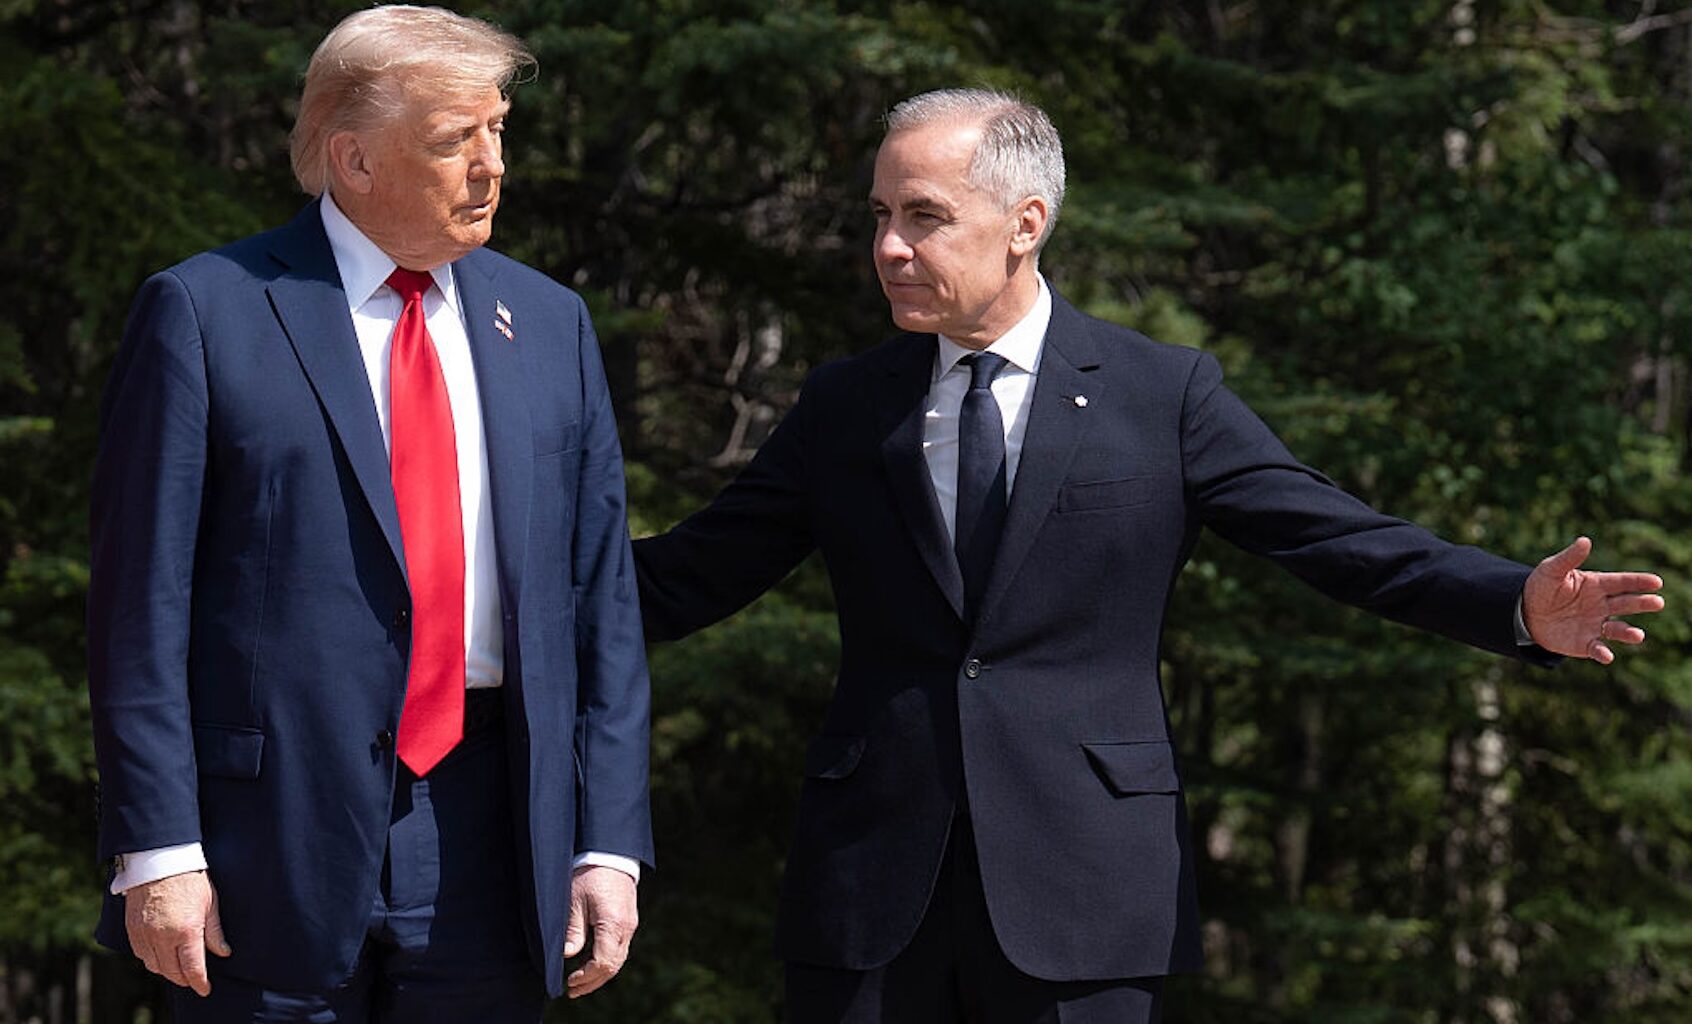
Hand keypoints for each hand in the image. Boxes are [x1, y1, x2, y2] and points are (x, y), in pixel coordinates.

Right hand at [124, 870, 230, 995]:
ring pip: (154, 966)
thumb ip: (214, 931)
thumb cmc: (189, 878)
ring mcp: (144, 934)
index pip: (192, 968)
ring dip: (167, 970)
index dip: (199, 982)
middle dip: (185, 979)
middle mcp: (162, 937)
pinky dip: (152, 960)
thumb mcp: (210, 902)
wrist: (159, 860)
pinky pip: (141, 955)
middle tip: (194, 979)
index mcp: (185, 931)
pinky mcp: (132, 929)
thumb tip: (222, 952)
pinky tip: (162, 955)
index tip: (205, 989)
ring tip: (179, 967)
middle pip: (172, 972)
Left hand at [564, 864, 638, 997]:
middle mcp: (626, 927)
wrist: (610, 851)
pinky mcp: (629, 919)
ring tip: (581, 982)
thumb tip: (567, 955)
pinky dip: (607, 961)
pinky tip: (593, 963)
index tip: (569, 982)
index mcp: (613, 924)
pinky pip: (620, 948)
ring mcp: (630, 924)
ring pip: (619, 959)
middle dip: (593, 982)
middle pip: (613, 966)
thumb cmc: (590, 872)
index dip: (586, 977)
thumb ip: (572, 931)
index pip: (603, 963)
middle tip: (573, 991)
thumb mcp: (574, 901)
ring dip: (601, 974)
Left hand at [1522, 536, 1664, 663]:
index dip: (1639, 582)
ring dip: (1628, 633)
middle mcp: (1602, 605)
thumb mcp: (1551, 570)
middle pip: (1626, 604)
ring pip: (1617, 629)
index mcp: (1597, 585)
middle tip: (1657, 602)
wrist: (1525, 612)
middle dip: (1642, 603)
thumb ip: (1569, 558)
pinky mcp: (1585, 643)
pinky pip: (1597, 649)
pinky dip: (1603, 653)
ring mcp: (1596, 625)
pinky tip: (1607, 655)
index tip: (1656, 582)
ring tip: (1638, 635)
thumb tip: (1585, 540)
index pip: (1622, 582)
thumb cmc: (1542, 587)